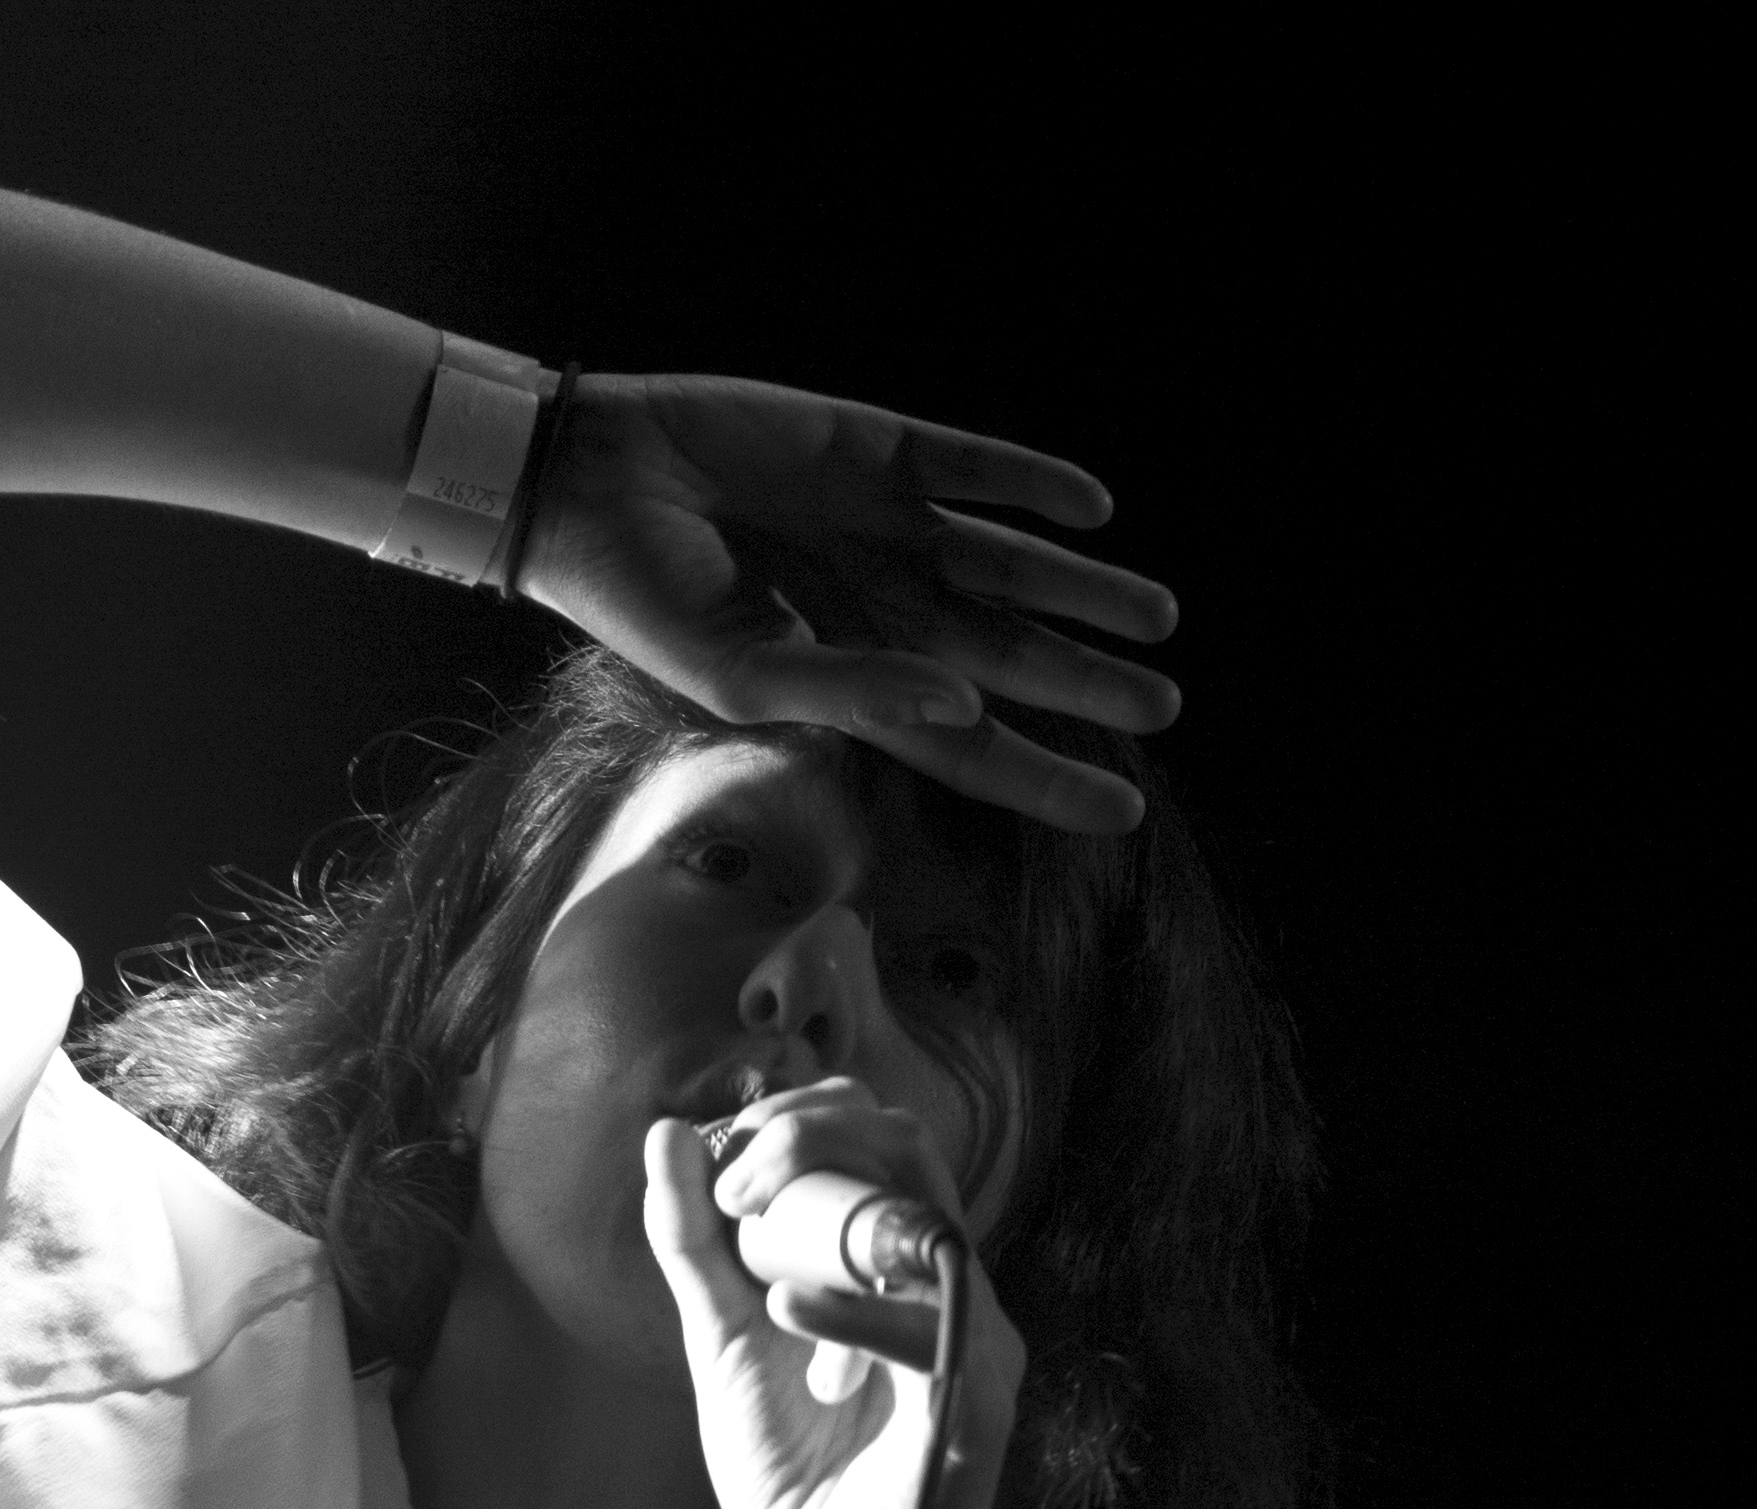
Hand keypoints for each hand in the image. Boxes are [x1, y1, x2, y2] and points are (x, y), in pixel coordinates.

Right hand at [522, 374, 1178, 837]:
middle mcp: (887, 610)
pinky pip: (972, 466)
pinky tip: (1091, 508)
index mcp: (858, 681)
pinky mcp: (877, 447)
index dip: (1048, 778)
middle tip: (1165, 709)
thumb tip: (962, 711)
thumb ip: (854, 692)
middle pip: (1012, 659)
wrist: (591, 481)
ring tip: (1159, 617)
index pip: (973, 747)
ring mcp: (887, 528)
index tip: (1126, 814)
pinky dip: (1030, 481)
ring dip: (1086, 590)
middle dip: (1088, 686)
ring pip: (1013, 565)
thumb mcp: (745, 673)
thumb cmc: (649, 599)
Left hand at [641, 1087, 1025, 1508]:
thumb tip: (668, 1134)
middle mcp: (949, 1291)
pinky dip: (849, 1312)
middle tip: (734, 1187)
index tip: (719, 1165)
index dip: (797, 1121)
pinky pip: (927, 1329)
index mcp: (897, 1267)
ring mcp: (971, 1344)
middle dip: (809, 1139)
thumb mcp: (723, 1340)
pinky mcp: (974, 1407)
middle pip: (907, 1148)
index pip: (875, 1138)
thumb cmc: (790, 1481)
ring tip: (748, 1237)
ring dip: (822, 1210)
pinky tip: (784, 1313)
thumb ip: (695, 1243)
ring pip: (922, 1218)